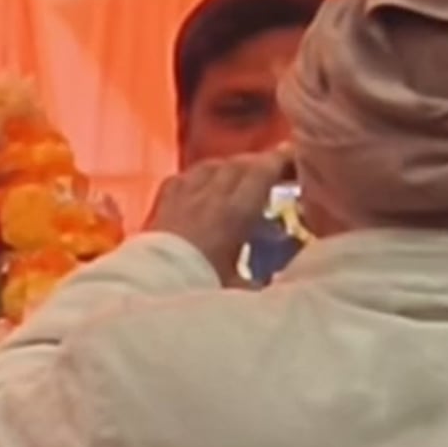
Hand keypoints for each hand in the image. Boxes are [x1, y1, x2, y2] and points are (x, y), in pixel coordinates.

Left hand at [145, 149, 293, 279]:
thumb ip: (265, 281)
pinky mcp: (162, 203)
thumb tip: (289, 286)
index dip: (282, 161)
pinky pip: (184, 177)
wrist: (149, 288)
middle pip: (238, 165)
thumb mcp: (241, 288)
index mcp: (234, 211)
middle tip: (277, 170)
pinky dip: (200, 176)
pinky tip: (203, 185)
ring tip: (244, 176)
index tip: (298, 158)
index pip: (262, 172)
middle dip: (261, 163)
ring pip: (211, 166)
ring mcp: (182, 195)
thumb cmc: (198, 286)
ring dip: (231, 167)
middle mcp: (209, 195)